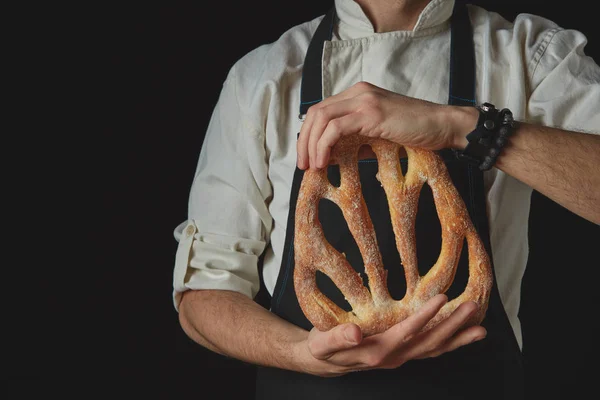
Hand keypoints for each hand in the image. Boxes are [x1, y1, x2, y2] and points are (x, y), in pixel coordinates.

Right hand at [293, 294, 486, 376]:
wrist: (323, 362)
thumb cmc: (323, 349)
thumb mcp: (323, 343)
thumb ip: (338, 337)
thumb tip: (355, 333)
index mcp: (378, 351)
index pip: (408, 332)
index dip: (426, 316)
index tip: (442, 298)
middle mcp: (394, 357)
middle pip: (430, 343)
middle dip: (453, 326)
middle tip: (472, 307)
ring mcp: (401, 357)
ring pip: (435, 350)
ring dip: (458, 339)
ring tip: (480, 328)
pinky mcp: (402, 354)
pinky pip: (429, 350)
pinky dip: (449, 343)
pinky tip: (462, 335)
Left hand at [296, 81, 476, 169]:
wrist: (443, 125)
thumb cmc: (416, 131)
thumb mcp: (378, 134)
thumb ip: (355, 140)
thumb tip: (329, 157)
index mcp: (358, 94)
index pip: (321, 110)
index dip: (309, 133)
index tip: (307, 156)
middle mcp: (358, 92)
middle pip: (315, 112)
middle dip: (304, 140)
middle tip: (303, 164)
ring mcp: (364, 99)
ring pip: (321, 118)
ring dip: (311, 144)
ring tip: (312, 166)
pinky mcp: (371, 113)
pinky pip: (335, 128)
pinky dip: (324, 145)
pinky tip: (325, 161)